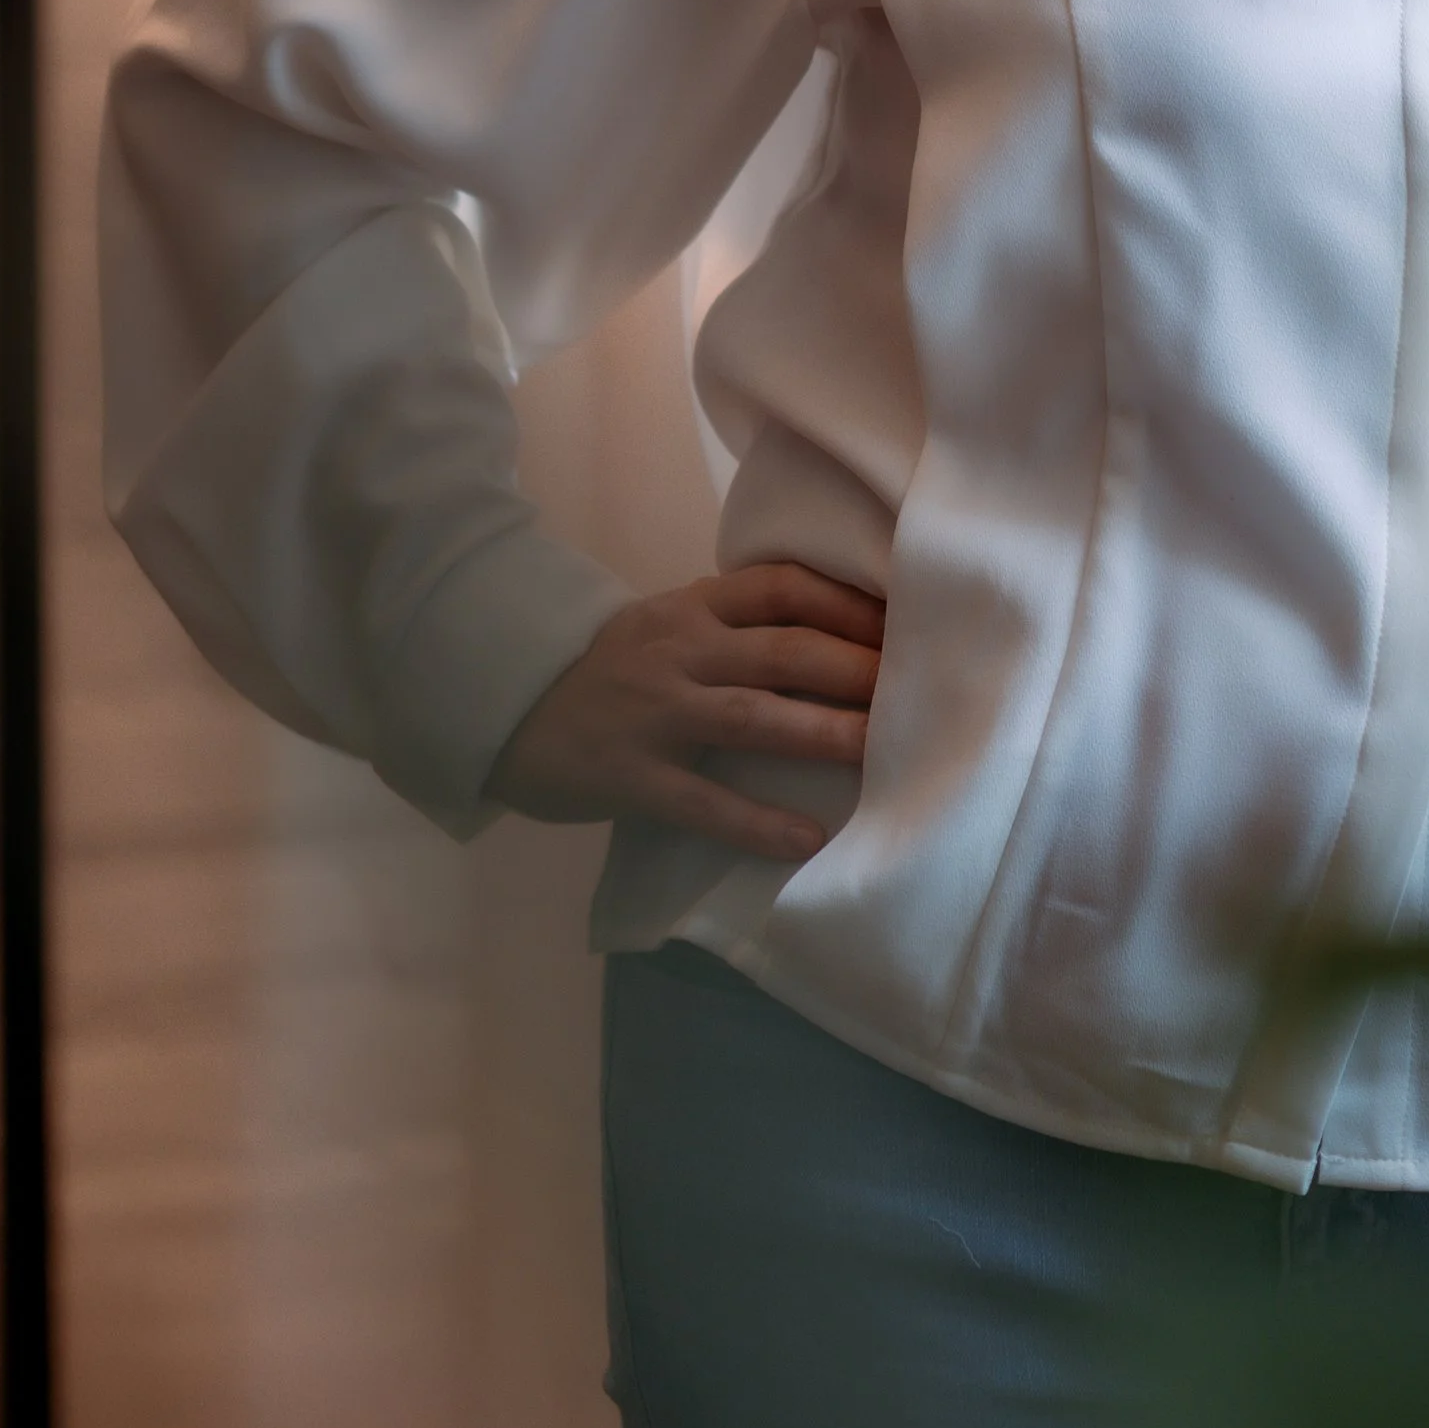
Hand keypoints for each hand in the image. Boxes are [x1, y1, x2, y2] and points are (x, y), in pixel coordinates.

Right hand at [485, 562, 884, 862]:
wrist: (509, 707)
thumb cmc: (613, 671)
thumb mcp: (670, 626)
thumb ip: (738, 625)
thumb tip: (844, 635)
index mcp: (694, 607)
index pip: (783, 588)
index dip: (849, 604)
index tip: (907, 624)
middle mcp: (680, 650)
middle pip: (783, 650)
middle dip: (855, 668)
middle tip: (920, 688)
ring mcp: (654, 712)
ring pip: (751, 717)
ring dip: (823, 732)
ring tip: (882, 750)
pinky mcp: (632, 776)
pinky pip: (703, 801)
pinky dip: (757, 822)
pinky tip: (806, 840)